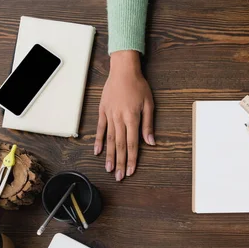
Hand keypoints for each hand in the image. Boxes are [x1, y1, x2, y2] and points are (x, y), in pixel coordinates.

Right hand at [95, 50, 154, 180]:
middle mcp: (119, 119)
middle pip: (119, 145)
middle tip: (118, 177)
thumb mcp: (149, 104)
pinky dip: (99, 141)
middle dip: (119, 162)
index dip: (131, 159)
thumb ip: (148, 125)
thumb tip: (150, 143)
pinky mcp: (103, 111)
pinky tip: (98, 152)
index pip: (132, 144)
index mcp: (132, 118)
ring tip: (108, 169)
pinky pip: (100, 128)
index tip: (130, 171)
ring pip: (109, 140)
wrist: (123, 70)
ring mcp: (109, 115)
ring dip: (109, 155)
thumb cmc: (139, 86)